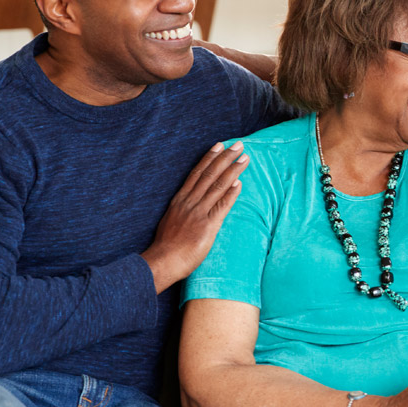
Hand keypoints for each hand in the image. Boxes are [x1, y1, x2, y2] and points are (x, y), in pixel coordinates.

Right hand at [141, 141, 248, 292]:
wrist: (163, 261)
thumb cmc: (168, 245)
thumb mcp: (173, 220)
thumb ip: (185, 208)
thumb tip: (196, 200)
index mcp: (180, 200)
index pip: (197, 173)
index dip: (209, 158)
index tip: (220, 145)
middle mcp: (189, 202)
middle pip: (210, 175)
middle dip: (225, 158)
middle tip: (238, 144)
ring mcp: (198, 213)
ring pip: (217, 186)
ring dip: (233, 170)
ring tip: (244, 158)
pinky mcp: (207, 226)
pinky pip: (221, 206)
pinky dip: (231, 194)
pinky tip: (239, 183)